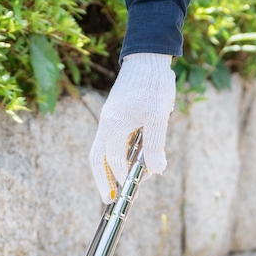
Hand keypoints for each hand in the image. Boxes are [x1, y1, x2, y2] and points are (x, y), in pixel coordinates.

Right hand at [88, 52, 175, 199]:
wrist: (149, 56)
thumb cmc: (153, 83)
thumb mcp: (157, 117)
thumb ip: (155, 145)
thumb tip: (155, 171)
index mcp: (113, 126)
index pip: (113, 160)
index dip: (122, 178)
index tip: (130, 191)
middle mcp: (108, 124)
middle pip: (98, 158)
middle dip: (103, 180)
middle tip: (110, 200)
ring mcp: (112, 118)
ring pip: (107, 149)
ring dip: (117, 166)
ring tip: (131, 179)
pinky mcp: (119, 113)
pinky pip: (117, 138)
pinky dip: (124, 151)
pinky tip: (139, 156)